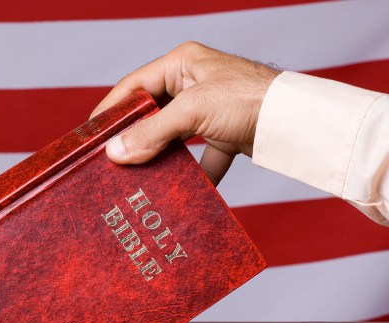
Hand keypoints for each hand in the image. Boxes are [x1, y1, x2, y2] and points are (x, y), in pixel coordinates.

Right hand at [92, 42, 279, 184]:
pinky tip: (183, 193)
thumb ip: (152, 132)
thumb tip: (115, 153)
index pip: (134, 86)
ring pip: (175, 137)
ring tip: (137, 179)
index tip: (90, 136)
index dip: (111, 110)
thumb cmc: (248, 99)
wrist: (298, 121)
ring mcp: (212, 109)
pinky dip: (195, 175)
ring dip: (161, 159)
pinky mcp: (228, 133)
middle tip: (109, 161)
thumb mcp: (192, 112)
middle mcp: (195, 82)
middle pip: (153, 113)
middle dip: (135, 139)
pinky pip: (203, 157)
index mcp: (182, 63)